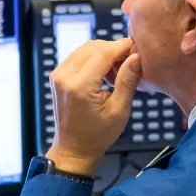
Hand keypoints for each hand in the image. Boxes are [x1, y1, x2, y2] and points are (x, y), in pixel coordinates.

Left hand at [44, 38, 142, 176]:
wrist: (73, 149)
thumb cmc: (97, 135)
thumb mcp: (119, 110)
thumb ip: (128, 81)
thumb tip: (136, 56)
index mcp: (80, 85)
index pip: (104, 52)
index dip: (123, 46)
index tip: (138, 48)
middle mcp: (65, 76)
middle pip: (94, 46)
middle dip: (114, 49)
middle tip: (130, 62)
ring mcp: (58, 75)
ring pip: (86, 48)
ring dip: (104, 53)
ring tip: (118, 71)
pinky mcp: (57, 76)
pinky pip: (78, 56)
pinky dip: (93, 59)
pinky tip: (104, 74)